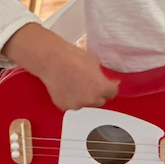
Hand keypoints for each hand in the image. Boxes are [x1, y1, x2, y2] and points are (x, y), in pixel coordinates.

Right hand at [4, 24, 118, 110]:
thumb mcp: (95, 64)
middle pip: (100, 100)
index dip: (110, 87)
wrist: (51, 60)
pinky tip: (66, 87)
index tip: (109, 83)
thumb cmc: (72, 57)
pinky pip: (72, 104)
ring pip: (85, 103)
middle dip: (98, 93)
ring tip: (76, 84)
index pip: (113, 93)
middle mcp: (91, 100)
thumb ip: (102, 77)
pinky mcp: (64, 106)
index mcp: (101, 88)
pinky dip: (71, 98)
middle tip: (91, 83)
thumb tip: (106, 82)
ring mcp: (77, 105)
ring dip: (84, 97)